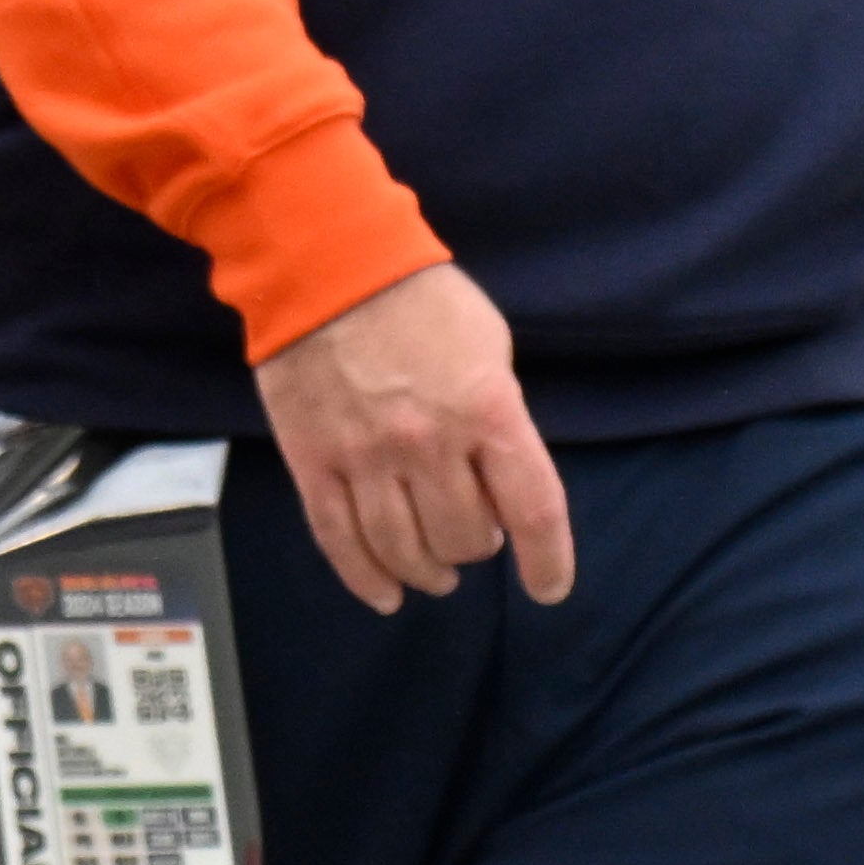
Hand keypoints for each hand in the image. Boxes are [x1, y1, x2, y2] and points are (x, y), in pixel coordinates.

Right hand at [253, 258, 574, 612]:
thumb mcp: (490, 348)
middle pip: (464, 538)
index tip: (549, 588)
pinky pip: (341, 540)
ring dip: (426, 571)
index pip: (532, 510)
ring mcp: (366, 459)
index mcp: (488, 411)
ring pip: (403, 549)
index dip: (548, 561)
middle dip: (476, 549)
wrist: (326, 269)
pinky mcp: (314, 465)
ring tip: (434, 574)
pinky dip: (365, 578)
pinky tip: (385, 595)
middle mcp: (430, 445)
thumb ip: (498, 415)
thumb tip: (494, 478)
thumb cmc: (420, 301)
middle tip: (474, 541)